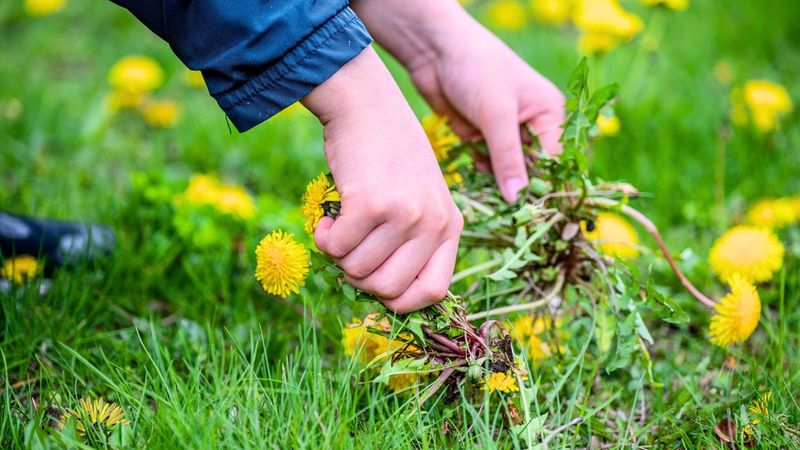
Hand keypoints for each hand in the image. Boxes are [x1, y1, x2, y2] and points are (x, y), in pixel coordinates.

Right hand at [302, 47, 462, 313]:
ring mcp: (404, 213)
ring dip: (338, 254)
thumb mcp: (419, 196)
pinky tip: (326, 217)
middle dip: (359, 278)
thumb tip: (386, 295)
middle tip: (349, 249)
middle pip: (389, 290)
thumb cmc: (387, 155)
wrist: (366, 103)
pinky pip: (336, 248)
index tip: (376, 285)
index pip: (435, 291)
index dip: (401, 300)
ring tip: (339, 224)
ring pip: (357, 271)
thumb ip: (413, 241)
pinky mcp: (371, 203)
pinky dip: (323, 238)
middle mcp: (433, 222)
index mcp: (450, 224)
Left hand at [352, 0, 565, 201]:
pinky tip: (476, 188)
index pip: (553, 162)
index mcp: (548, 114)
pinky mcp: (478, 136)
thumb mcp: (496, 114)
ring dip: (497, 186)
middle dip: (520, 191)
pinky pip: (484, 165)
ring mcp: (502, 132)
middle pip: (531, 170)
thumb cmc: (476, 69)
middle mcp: (530, 125)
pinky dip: (480, 176)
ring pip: (506, 171)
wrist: (434, 50)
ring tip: (493, 210)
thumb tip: (517, 199)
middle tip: (511, 219)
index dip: (543, 188)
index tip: (532, 216)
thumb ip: (508, 158)